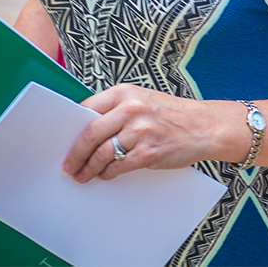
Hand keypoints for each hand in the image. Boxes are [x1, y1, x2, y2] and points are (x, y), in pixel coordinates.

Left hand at [64, 85, 250, 179]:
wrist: (204, 126)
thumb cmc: (170, 114)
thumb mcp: (141, 99)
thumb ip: (116, 110)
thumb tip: (86, 129)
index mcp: (124, 93)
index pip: (87, 109)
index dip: (71, 127)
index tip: (62, 140)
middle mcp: (130, 109)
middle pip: (90, 133)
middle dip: (75, 153)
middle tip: (68, 165)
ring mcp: (139, 131)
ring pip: (102, 153)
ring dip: (89, 168)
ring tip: (83, 175)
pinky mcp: (148, 152)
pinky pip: (119, 166)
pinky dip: (108, 173)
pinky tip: (105, 175)